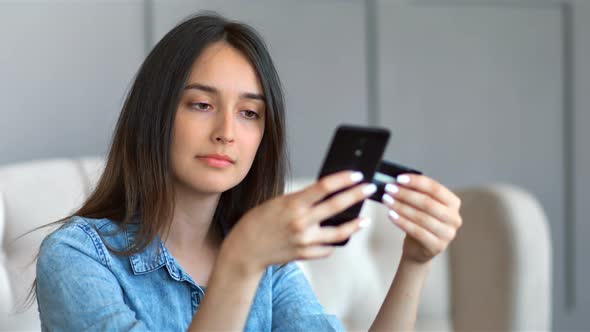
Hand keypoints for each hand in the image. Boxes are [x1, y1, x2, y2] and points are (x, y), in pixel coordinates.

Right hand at [220, 170, 376, 272]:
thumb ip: (301, 200)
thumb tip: (327, 194)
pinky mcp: (305, 254)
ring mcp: (304, 240)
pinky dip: (334, 242)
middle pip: (337, 206)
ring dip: (355, 225)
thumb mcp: (278, 202)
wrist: (245, 249)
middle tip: (370, 188)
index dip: (344, 179)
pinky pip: (327, 248)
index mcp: (293, 204)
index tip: (357, 174)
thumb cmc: (258, 221)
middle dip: (357, 195)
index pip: (325, 187)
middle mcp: (301, 222)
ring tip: (364, 220)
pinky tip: (341, 237)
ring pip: (339, 232)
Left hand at [381, 174, 462, 263]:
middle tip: (389, 189)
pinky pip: (417, 231)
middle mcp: (454, 218)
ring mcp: (447, 234)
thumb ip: (415, 192)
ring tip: (387, 200)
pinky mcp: (437, 246)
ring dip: (401, 207)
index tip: (399, 178)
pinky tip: (391, 214)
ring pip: (421, 217)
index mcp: (453, 203)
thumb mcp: (421, 205)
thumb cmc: (419, 221)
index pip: (435, 189)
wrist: (418, 248)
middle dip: (406, 194)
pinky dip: (402, 222)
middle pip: (428, 203)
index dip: (417, 182)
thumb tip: (397, 181)